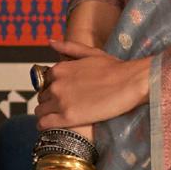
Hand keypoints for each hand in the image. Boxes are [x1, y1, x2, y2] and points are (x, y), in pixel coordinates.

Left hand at [34, 35, 150, 128]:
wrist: (130, 83)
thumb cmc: (114, 68)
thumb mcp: (90, 52)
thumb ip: (69, 48)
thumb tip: (51, 42)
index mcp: (59, 69)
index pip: (44, 83)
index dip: (52, 90)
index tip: (62, 96)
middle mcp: (56, 84)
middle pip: (42, 97)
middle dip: (50, 102)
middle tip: (64, 108)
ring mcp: (60, 101)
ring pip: (40, 111)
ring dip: (47, 114)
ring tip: (59, 118)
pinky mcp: (67, 117)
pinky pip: (44, 124)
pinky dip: (44, 125)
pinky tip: (52, 126)